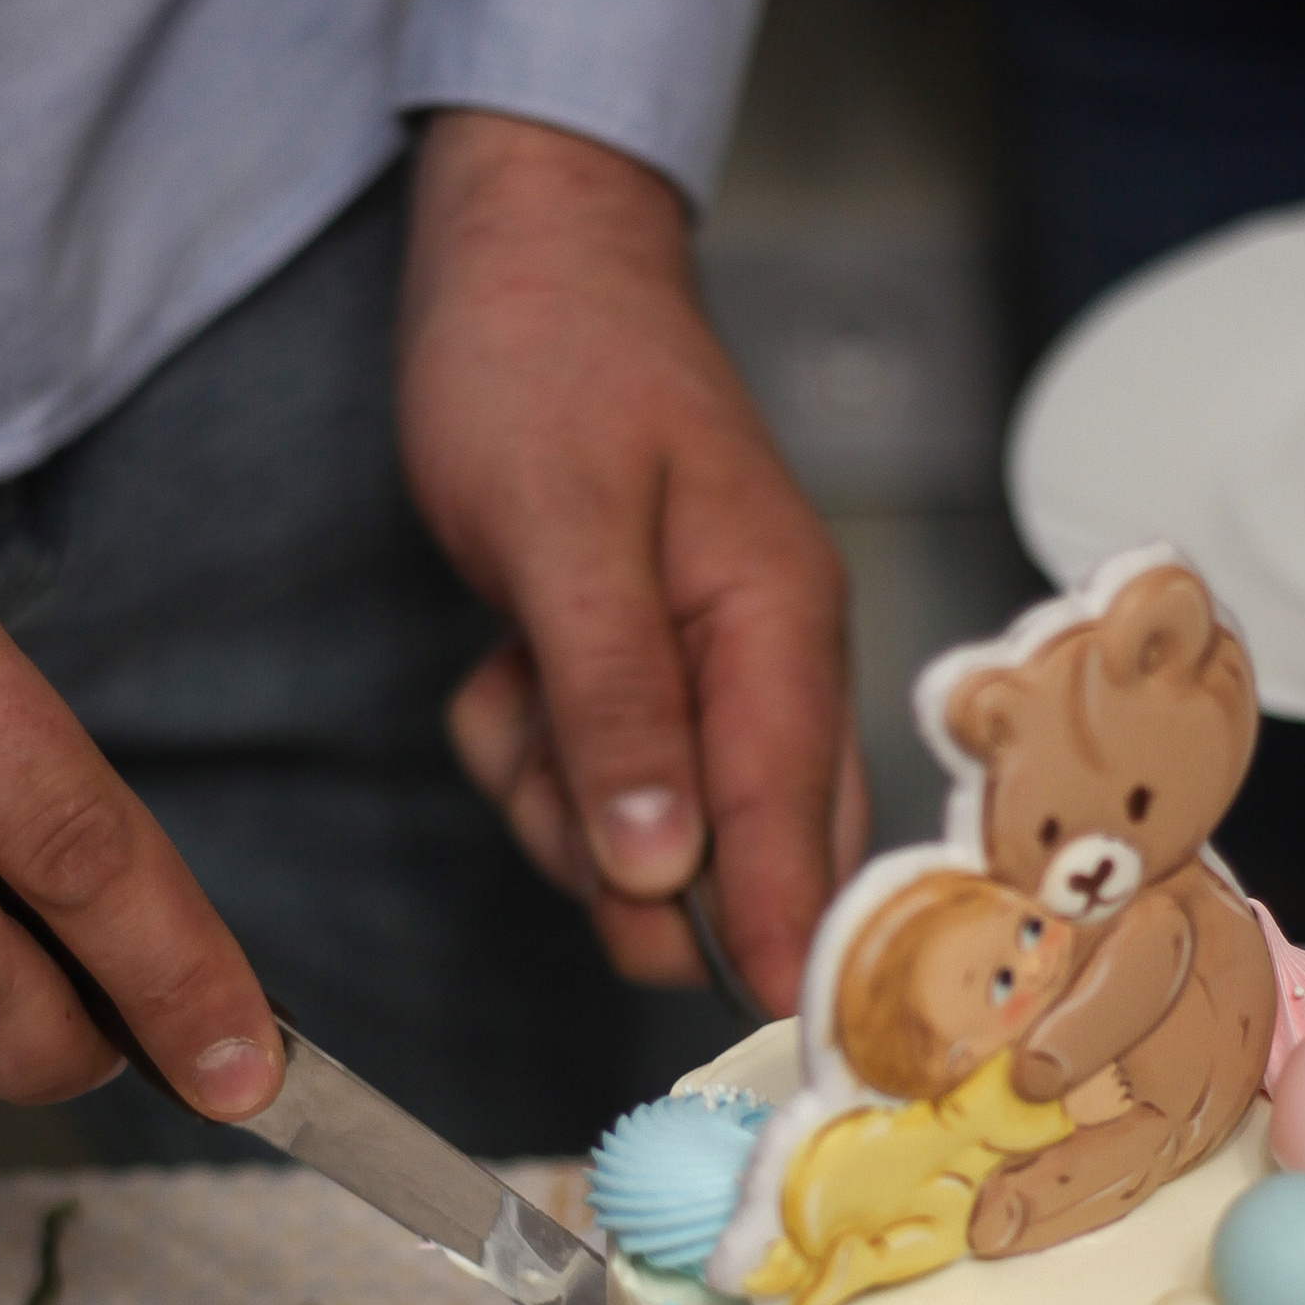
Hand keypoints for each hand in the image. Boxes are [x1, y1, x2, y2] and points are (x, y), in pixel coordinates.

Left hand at [399, 110, 866, 1014]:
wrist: (517, 252)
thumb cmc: (547, 360)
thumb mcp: (559, 534)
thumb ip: (616, 708)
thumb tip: (665, 870)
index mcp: (777, 625)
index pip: (802, 825)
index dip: (796, 942)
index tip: (799, 1051)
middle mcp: (762, 662)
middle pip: (734, 854)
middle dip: (626, 864)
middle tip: (553, 791)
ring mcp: (701, 672)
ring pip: (639, 834)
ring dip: (553, 794)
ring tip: (513, 681)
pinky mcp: (636, 675)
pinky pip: (580, 780)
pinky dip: (523, 743)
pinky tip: (502, 657)